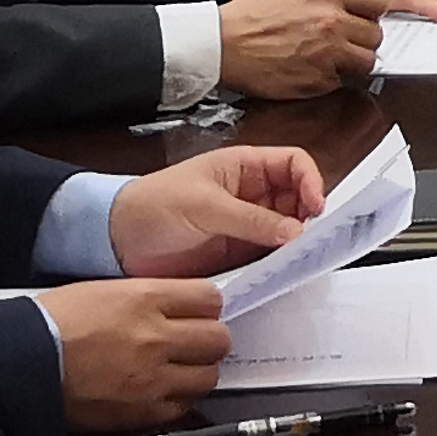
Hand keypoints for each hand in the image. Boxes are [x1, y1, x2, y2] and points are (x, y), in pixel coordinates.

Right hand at [42, 274, 237, 427]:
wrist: (22, 366)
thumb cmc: (52, 324)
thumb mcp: (103, 291)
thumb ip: (148, 298)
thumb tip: (179, 307)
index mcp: (145, 299)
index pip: (210, 299)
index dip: (205, 306)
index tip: (197, 312)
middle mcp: (156, 338)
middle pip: (219, 338)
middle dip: (208, 339)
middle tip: (191, 342)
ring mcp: (153, 379)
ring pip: (209, 375)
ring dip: (197, 371)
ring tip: (176, 368)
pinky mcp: (143, 412)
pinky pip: (184, 405)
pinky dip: (177, 398)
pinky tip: (159, 389)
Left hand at [106, 145, 321, 272]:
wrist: (120, 240)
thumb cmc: (155, 206)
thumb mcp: (205, 206)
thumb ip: (252, 220)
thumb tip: (296, 232)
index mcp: (245, 167)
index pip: (294, 164)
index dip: (311, 181)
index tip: (316, 209)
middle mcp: (251, 193)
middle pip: (298, 198)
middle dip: (309, 217)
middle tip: (312, 241)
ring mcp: (246, 224)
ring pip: (288, 229)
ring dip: (296, 243)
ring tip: (300, 259)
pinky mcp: (238, 253)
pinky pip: (270, 255)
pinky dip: (280, 263)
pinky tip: (282, 272)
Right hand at [212, 0, 381, 100]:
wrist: (223, 45)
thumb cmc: (251, 16)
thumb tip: (352, 1)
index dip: (374, 10)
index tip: (367, 16)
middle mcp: (331, 21)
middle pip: (376, 34)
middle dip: (364, 38)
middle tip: (349, 40)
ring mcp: (328, 52)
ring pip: (367, 61)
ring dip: (355, 61)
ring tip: (336, 58)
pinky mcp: (319, 80)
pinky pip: (344, 82)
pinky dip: (334, 79)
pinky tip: (316, 70)